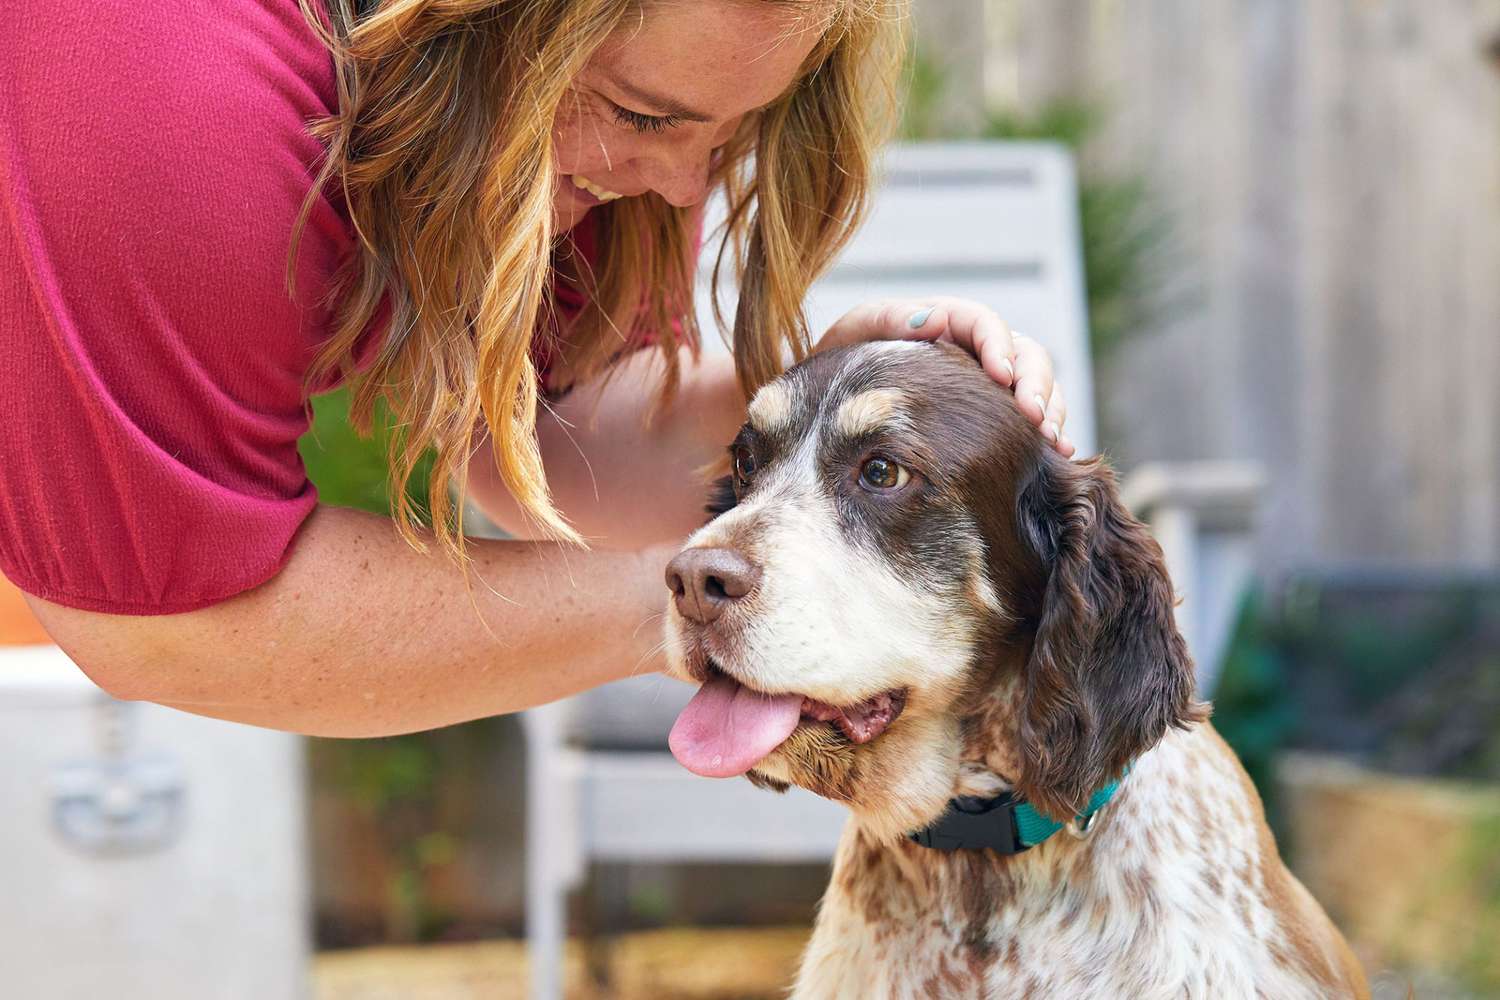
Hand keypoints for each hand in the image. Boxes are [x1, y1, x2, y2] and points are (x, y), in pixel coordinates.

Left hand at [815, 297, 1075, 456]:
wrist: (833, 404)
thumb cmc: (844, 360)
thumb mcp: (855, 332)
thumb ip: (887, 318)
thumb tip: (935, 319)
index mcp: (947, 323)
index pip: (985, 325)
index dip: (1000, 347)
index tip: (1001, 376)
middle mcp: (977, 350)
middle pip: (1026, 355)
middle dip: (1037, 384)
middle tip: (1034, 418)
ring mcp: (990, 384)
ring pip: (1039, 387)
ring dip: (1052, 410)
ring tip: (1053, 442)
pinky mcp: (996, 415)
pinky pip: (1032, 419)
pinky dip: (1049, 432)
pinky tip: (1058, 454)